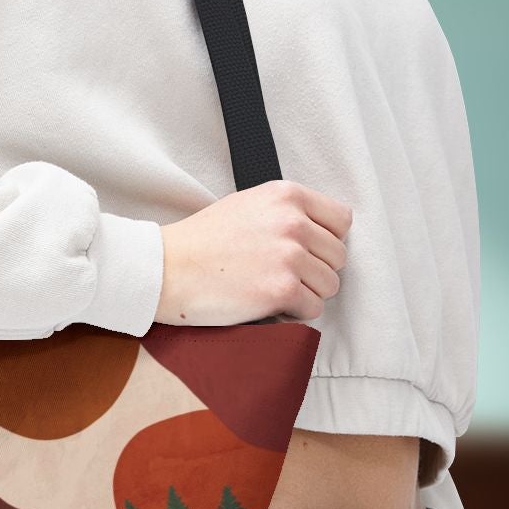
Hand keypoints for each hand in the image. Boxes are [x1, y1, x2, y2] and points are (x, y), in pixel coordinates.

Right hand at [156, 179, 350, 325]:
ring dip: (306, 293)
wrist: (167, 268)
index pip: (341, 219)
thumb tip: (321, 234)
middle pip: (338, 256)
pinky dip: (294, 314)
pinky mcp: (281, 290)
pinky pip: (313, 309)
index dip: (326, 240)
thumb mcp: (248, 205)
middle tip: (283, 275)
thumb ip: (286, 212)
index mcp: (286, 195)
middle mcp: (293, 221)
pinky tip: (267, 304)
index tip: (308, 251)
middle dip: (315, 270)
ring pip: (330, 284)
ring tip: (272, 289)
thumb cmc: (202, 241)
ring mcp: (289, 256)